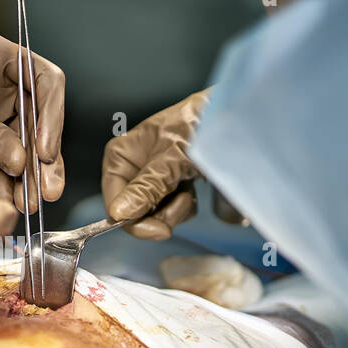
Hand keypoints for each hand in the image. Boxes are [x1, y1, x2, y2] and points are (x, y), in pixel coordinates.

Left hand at [0, 21, 63, 212]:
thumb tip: (23, 160)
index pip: (43, 78)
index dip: (50, 115)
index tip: (43, 149)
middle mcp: (2, 79)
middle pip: (41, 116)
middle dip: (44, 156)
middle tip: (47, 187)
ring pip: (28, 141)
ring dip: (31, 173)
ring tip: (31, 202)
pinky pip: (9, 155)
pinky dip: (11, 178)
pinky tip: (11, 199)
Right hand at [101, 88, 211, 240]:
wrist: (233, 116)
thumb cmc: (199, 124)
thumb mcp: (171, 159)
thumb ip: (146, 187)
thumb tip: (119, 213)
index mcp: (121, 156)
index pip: (115, 202)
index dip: (134, 221)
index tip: (160, 230)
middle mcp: (133, 168)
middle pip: (134, 212)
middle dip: (160, 213)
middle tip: (183, 200)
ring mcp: (152, 177)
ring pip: (154, 214)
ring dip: (176, 209)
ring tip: (190, 187)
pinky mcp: (171, 183)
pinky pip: (171, 210)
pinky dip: (185, 205)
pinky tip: (194, 187)